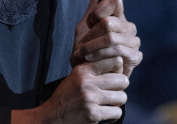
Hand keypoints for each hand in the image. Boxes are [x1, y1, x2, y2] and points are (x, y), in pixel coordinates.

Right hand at [12, 57, 127, 123]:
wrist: (54, 115)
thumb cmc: (68, 94)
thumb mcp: (76, 76)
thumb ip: (93, 69)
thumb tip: (119, 64)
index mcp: (83, 70)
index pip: (113, 61)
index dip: (118, 69)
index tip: (114, 75)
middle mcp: (87, 82)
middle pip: (122, 80)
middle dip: (121, 86)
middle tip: (114, 91)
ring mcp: (90, 98)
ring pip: (122, 97)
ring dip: (117, 102)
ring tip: (108, 102)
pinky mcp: (93, 114)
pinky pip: (117, 112)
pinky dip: (113, 115)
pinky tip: (105, 113)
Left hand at [72, 0, 141, 77]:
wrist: (88, 73)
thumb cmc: (85, 48)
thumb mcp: (85, 24)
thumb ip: (93, 4)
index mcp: (118, 16)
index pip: (116, 0)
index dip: (99, 9)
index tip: (89, 21)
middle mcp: (129, 26)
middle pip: (109, 22)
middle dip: (91, 35)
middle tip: (81, 44)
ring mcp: (134, 41)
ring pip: (112, 37)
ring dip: (92, 46)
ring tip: (82, 53)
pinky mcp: (135, 57)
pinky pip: (117, 51)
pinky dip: (100, 55)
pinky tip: (92, 59)